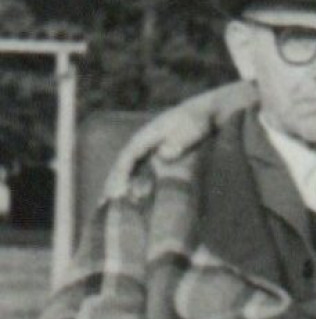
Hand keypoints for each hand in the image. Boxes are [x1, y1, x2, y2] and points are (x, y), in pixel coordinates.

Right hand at [104, 80, 255, 197]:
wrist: (206, 113)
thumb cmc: (200, 120)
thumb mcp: (194, 126)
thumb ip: (181, 139)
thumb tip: (164, 154)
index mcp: (148, 135)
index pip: (129, 156)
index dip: (122, 174)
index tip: (118, 191)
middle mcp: (143, 142)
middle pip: (122, 164)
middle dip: (113, 182)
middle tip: (105, 204)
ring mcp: (148, 149)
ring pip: (127, 169)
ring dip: (116, 185)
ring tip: (106, 206)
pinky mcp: (155, 156)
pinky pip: (137, 171)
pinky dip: (129, 183)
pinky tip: (127, 199)